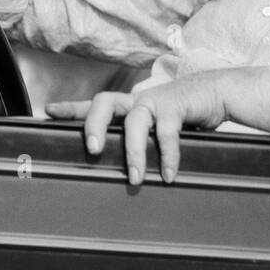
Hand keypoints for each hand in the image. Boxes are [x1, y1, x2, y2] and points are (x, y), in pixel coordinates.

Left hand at [46, 74, 227, 186]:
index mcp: (130, 105)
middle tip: (91, 149)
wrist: (220, 91)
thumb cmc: (188, 112)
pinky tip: (169, 175)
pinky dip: (168, 155)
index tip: (49, 112)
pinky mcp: (177, 103)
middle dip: (93, 125)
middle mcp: (138, 99)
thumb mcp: (160, 126)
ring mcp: (156, 99)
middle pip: (105, 102)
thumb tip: (131, 176)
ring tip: (136, 177)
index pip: (95, 104)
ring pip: (135, 121)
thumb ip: (145, 142)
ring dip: (134, 151)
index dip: (72, 108)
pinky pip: (167, 132)